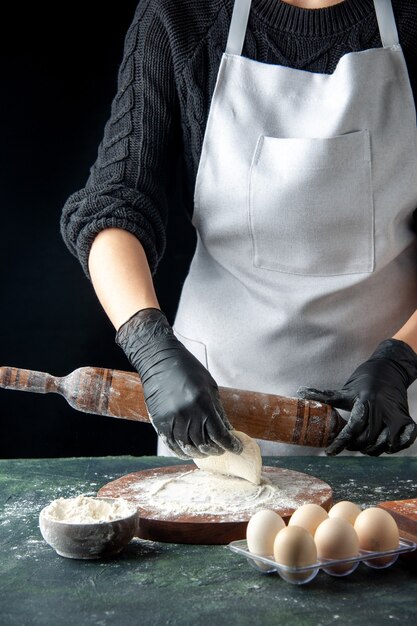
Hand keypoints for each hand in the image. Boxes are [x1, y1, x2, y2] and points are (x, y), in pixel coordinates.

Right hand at [116, 308, 241, 458]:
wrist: (159, 360)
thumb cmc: (188, 369)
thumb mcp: (210, 386)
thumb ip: (218, 410)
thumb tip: (228, 430)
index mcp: (203, 402)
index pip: (219, 434)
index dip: (230, 444)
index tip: (237, 448)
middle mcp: (187, 413)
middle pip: (204, 443)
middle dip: (216, 450)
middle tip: (221, 449)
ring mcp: (172, 419)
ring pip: (188, 447)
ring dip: (199, 453)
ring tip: (206, 452)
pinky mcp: (159, 421)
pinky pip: (171, 444)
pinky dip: (181, 451)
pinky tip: (189, 452)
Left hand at [298, 339, 416, 455]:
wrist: (391, 368)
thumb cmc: (365, 380)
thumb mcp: (346, 389)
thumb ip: (325, 395)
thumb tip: (300, 392)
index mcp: (365, 402)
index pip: (353, 427)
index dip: (341, 442)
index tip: (329, 452)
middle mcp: (382, 409)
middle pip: (367, 439)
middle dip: (355, 447)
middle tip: (348, 446)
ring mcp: (396, 415)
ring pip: (384, 444)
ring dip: (372, 450)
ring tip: (363, 445)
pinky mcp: (407, 418)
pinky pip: (404, 441)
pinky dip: (394, 447)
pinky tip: (384, 444)